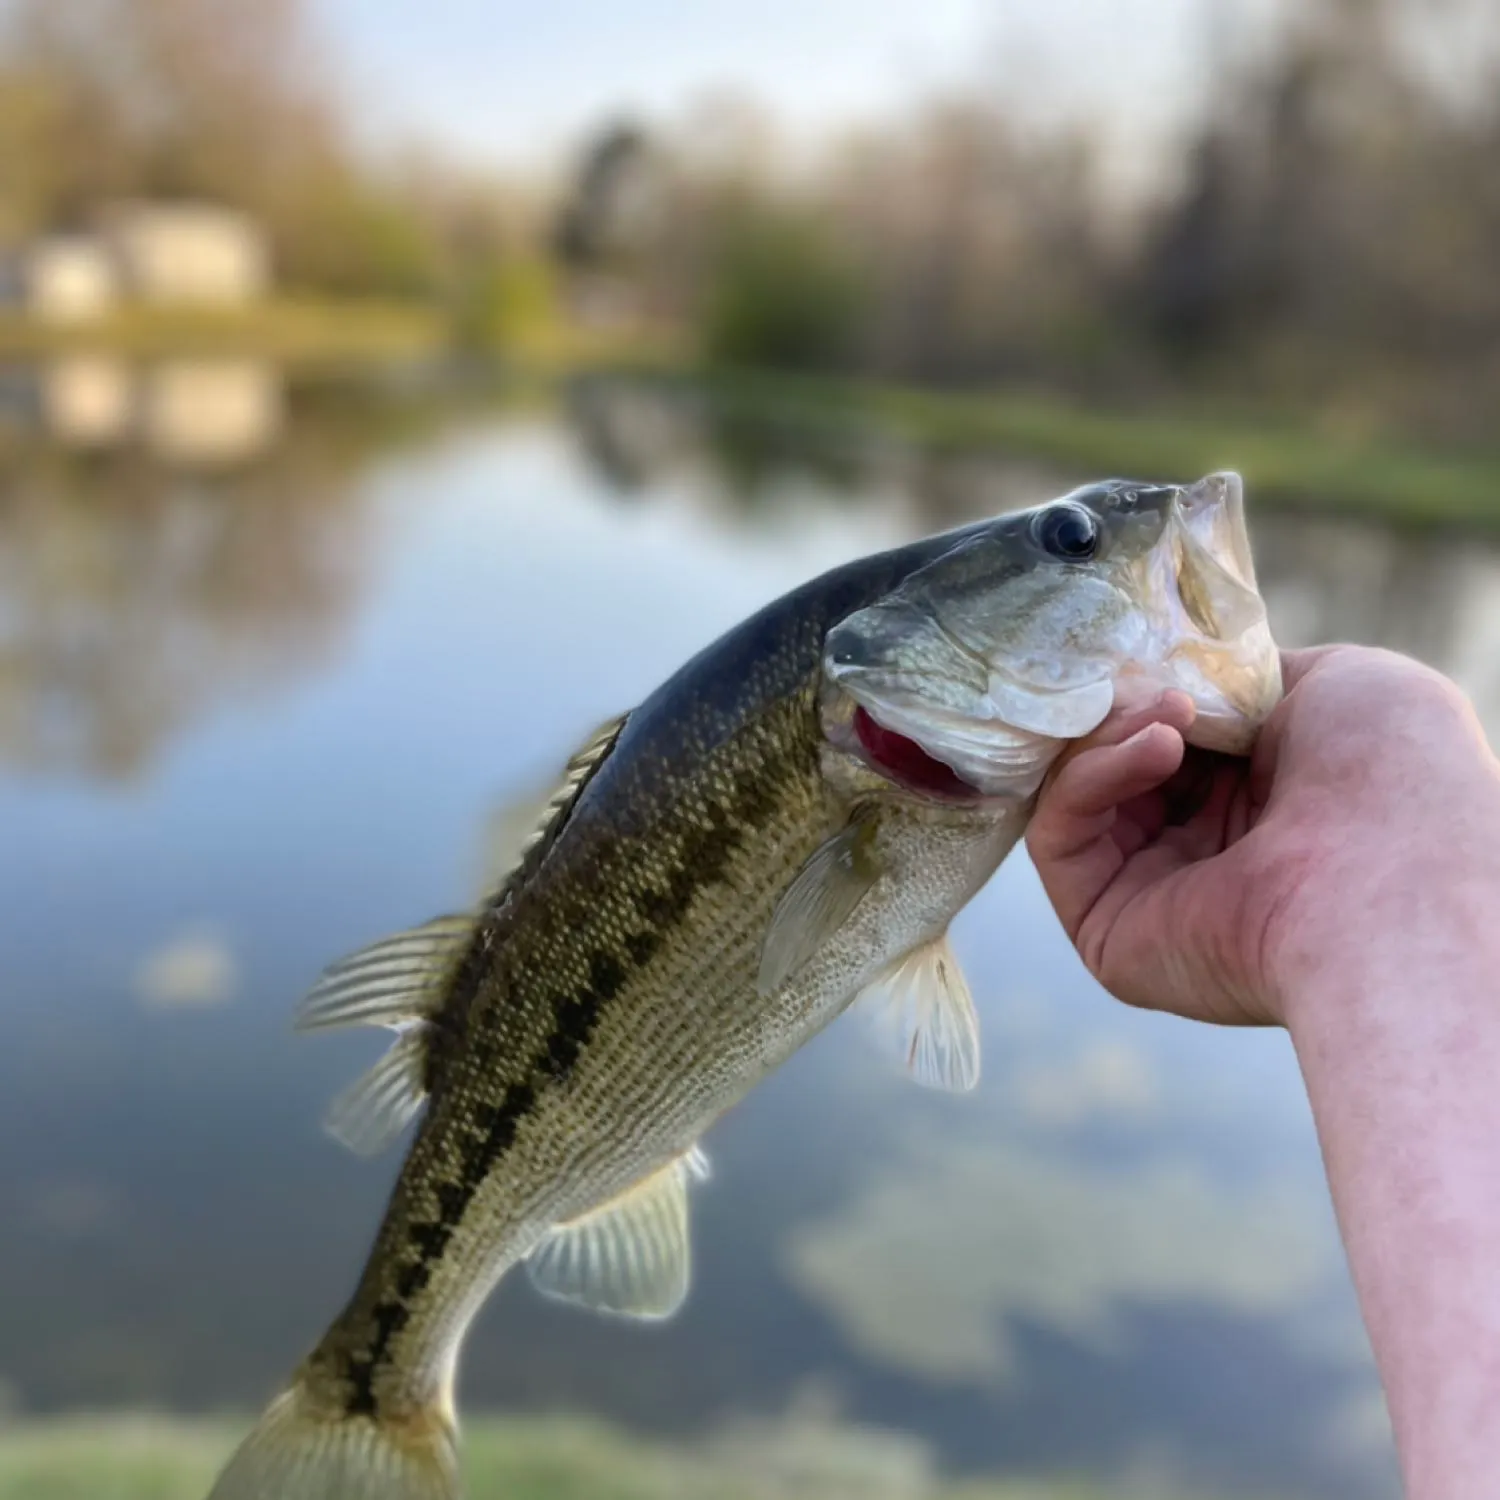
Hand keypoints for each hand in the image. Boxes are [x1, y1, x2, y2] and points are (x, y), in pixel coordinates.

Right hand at [1026, 645, 1499, 1027]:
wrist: (1392, 865)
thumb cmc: (1386, 773)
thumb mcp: (1329, 683)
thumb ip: (1239, 679)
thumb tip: (1172, 678)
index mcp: (1262, 808)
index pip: (1169, 741)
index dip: (1152, 690)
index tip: (1164, 658)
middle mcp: (1205, 859)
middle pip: (1111, 766)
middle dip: (1124, 710)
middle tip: (1162, 684)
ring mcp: (1150, 900)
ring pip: (1076, 798)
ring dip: (1110, 736)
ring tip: (1173, 717)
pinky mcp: (1104, 933)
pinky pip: (1058, 838)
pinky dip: (1089, 779)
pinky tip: (1156, 748)